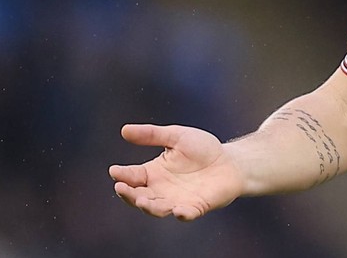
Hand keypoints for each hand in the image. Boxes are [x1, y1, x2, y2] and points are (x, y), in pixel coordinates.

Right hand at [109, 124, 245, 220]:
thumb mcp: (176, 136)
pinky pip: (186, 214)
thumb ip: (152, 135)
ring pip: (158, 208)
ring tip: (142, 200)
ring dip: (149, 206)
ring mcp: (177, 200)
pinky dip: (181, 214)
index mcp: (153, 173)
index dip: (122, 175)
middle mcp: (161, 190)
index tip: (115, 170)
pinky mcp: (197, 207)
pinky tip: (178, 211)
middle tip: (121, 189)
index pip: (132, 176)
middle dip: (129, 195)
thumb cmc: (203, 149)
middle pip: (139, 196)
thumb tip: (124, 130)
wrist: (231, 161)